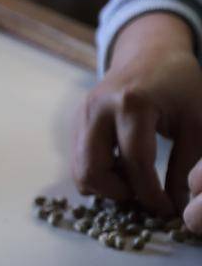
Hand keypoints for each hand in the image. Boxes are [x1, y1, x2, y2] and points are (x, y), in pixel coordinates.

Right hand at [74, 12, 201, 217]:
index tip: (164, 210)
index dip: (150, 193)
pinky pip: (78, 160)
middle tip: (143, 197)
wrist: (151, 55)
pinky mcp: (75, 122)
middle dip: (118, 194)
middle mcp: (98, 109)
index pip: (135, 162)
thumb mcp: (196, 122)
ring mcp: (81, 115)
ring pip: (79, 170)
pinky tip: (122, 168)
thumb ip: (187, 164)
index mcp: (133, 104)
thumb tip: (178, 206)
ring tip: (133, 182)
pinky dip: (98, 173)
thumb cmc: (181, 87)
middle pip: (92, 170)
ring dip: (105, 186)